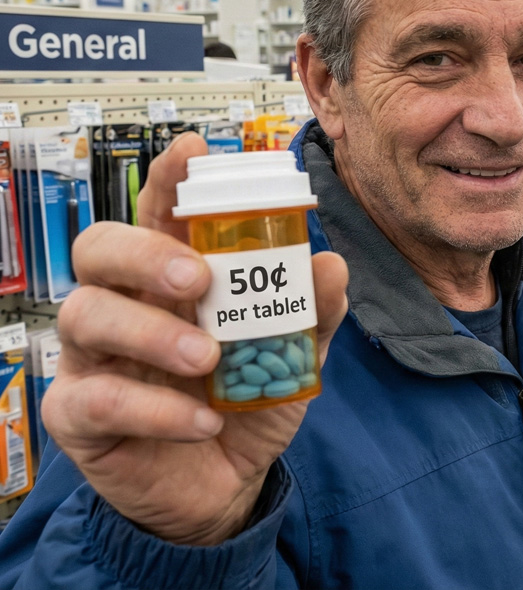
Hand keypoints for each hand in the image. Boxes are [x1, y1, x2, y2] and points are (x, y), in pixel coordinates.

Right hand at [42, 133, 349, 545]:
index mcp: (170, 276)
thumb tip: (331, 262)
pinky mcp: (78, 415)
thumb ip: (311, 313)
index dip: (168, 178)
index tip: (193, 150)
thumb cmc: (245, 404)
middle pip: (97, 247)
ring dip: (151, 332)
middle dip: (144, 253)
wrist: (226, 486)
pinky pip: (93, 398)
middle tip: (197, 279)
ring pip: (85, 314)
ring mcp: (93, 357)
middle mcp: (123, 304)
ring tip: (208, 358)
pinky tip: (203, 419)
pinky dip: (154, 407)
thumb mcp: (293, 359)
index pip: (157, 212)